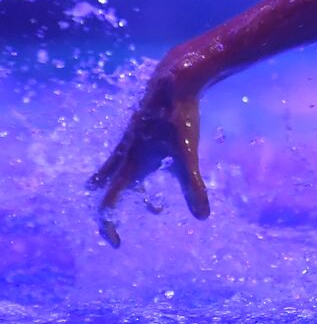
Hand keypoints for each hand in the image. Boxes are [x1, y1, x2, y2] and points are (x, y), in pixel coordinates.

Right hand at [87, 68, 209, 247]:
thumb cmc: (177, 119)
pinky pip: (138, 158)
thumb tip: (202, 218)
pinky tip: (163, 169)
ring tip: (153, 206)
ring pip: (125, 173)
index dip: (107, 225)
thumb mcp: (187, 156)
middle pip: (109, 188)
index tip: (117, 242)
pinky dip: (146, 173)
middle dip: (112, 207)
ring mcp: (133, 142)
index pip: (108, 202)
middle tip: (115, 222)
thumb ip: (193, 187)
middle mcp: (125, 155)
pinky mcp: (145, 131)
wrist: (174, 81)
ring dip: (135, 192)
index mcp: (128, 165)